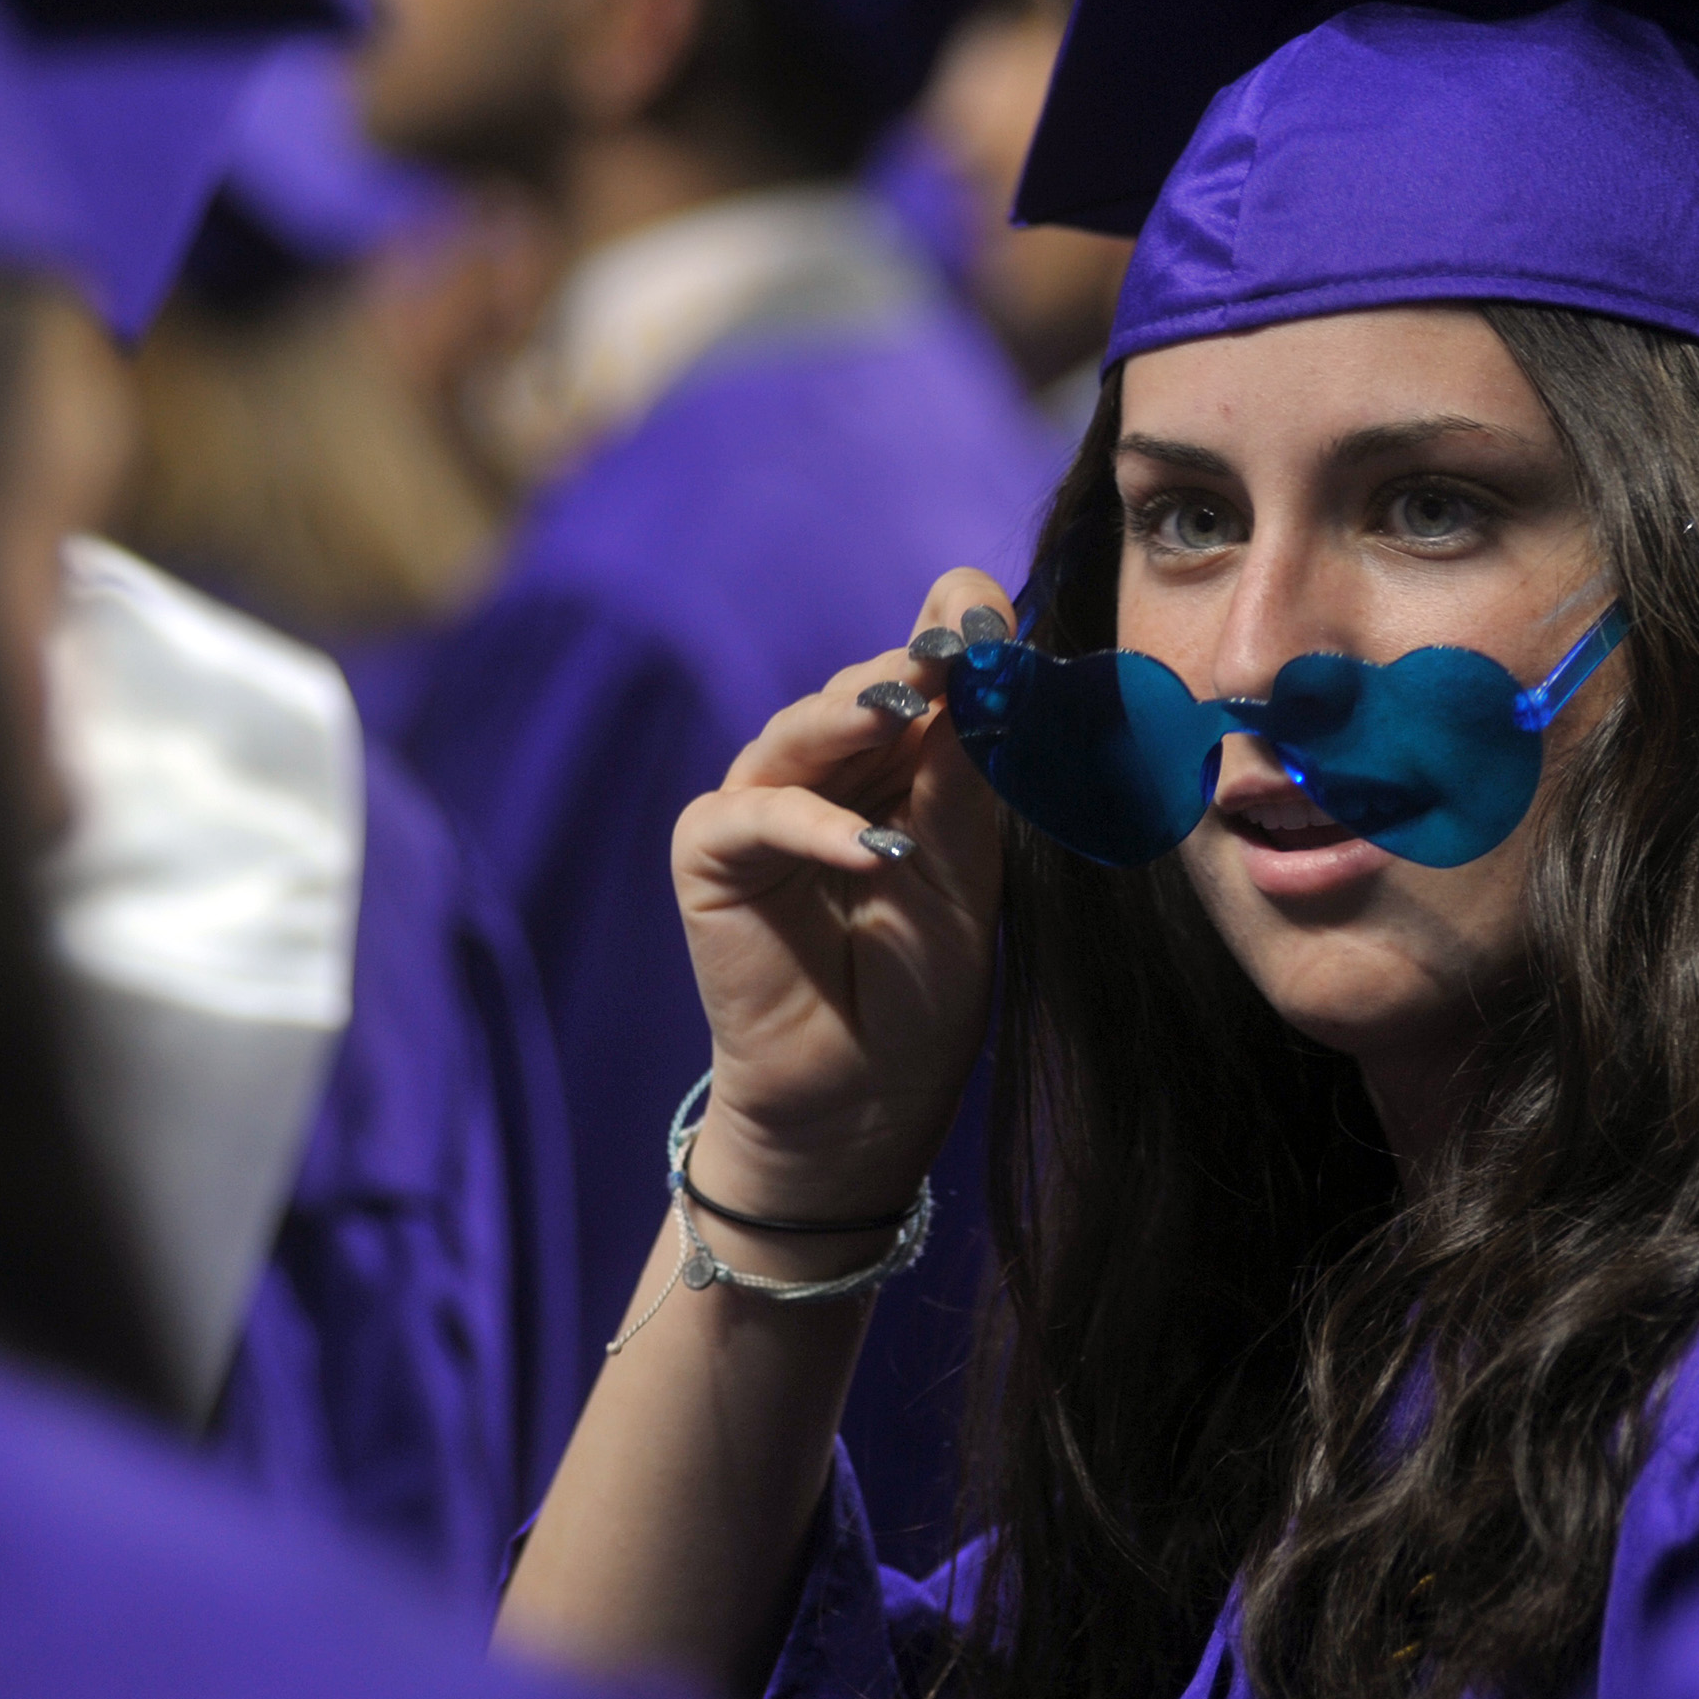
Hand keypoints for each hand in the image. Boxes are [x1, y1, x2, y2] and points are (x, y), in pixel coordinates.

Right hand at [667, 568, 1010, 1234]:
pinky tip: (873, 847)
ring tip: (913, 710)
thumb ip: (964, 768)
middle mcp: (824, 769)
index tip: (987, 602)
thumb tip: (983, 653)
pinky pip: (759, 815)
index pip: (918, 677)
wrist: (865, 1097)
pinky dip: (815, 827)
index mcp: (894, 763)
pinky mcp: (712, 853)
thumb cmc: (920, 985)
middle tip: (961, 648)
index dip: (949, 633)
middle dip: (914, 669)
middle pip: (864, 692)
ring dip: (859, 717)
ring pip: (805, 732)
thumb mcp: (962, 868)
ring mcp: (762, 804)